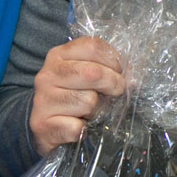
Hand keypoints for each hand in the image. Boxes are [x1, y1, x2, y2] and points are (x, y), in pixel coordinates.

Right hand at [28, 37, 124, 156]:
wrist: (42, 127)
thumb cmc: (71, 97)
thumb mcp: (83, 75)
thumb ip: (105, 68)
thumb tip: (134, 78)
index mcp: (58, 55)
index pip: (92, 46)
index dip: (113, 60)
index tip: (119, 72)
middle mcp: (47, 74)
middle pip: (93, 73)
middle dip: (113, 84)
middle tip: (115, 93)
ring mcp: (43, 100)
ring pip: (88, 101)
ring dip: (97, 111)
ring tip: (88, 112)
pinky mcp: (42, 126)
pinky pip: (77, 127)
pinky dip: (83, 130)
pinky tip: (77, 127)